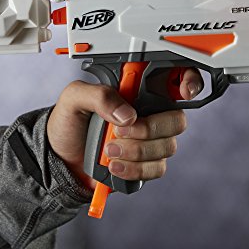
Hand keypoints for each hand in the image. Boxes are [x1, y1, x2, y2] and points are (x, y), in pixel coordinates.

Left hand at [47, 68, 202, 189]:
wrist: (59, 159)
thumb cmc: (68, 122)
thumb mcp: (74, 98)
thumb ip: (99, 96)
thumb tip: (127, 114)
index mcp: (136, 91)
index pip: (175, 78)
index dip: (189, 81)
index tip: (184, 91)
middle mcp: (148, 113)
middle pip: (176, 119)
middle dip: (150, 128)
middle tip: (120, 132)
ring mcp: (149, 140)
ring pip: (167, 146)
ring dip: (137, 151)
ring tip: (108, 151)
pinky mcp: (145, 164)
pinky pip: (157, 168)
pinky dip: (135, 169)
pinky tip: (115, 166)